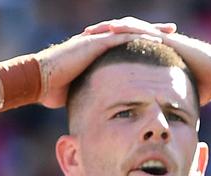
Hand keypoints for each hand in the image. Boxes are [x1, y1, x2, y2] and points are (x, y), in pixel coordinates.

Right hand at [35, 26, 170, 108]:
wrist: (38, 81)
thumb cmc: (55, 90)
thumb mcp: (82, 91)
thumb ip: (94, 94)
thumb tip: (101, 110)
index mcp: (98, 52)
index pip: (126, 45)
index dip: (144, 44)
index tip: (163, 47)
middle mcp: (98, 42)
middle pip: (131, 33)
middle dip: (153, 31)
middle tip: (173, 30)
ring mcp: (96, 40)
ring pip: (129, 31)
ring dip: (150, 30)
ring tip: (169, 31)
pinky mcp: (93, 43)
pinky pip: (120, 37)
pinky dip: (138, 37)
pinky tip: (155, 38)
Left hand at [83, 17, 210, 104]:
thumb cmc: (204, 88)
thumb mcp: (175, 97)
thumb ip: (163, 104)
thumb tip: (155, 124)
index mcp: (152, 57)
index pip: (123, 50)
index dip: (104, 52)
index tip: (86, 57)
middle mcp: (154, 45)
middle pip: (120, 36)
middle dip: (100, 37)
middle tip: (79, 39)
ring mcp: (160, 38)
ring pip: (127, 28)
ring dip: (107, 29)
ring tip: (89, 32)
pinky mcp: (166, 38)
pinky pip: (142, 29)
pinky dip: (126, 28)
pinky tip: (110, 29)